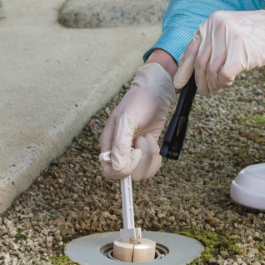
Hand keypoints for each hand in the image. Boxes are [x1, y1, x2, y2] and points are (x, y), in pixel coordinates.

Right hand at [99, 63, 175, 180]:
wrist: (157, 90)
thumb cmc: (139, 101)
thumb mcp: (127, 120)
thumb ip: (120, 145)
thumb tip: (118, 168)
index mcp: (109, 143)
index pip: (108, 170)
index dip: (121, 170)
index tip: (133, 156)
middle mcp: (120, 149)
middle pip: (126, 174)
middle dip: (139, 161)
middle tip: (141, 141)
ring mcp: (134, 151)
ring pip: (141, 172)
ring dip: (149, 157)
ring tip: (148, 138)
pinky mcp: (148, 150)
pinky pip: (151, 166)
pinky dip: (156, 158)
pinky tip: (154, 142)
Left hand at [174, 7, 264, 94]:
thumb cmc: (257, 32)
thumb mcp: (229, 28)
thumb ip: (213, 42)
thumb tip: (196, 68)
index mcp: (211, 21)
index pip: (191, 49)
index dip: (183, 69)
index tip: (180, 84)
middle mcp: (217, 27)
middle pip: (200, 63)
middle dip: (200, 82)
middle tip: (204, 91)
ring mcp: (228, 39)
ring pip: (211, 71)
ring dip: (213, 85)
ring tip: (218, 88)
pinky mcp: (240, 52)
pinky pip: (224, 75)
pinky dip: (224, 83)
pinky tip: (228, 83)